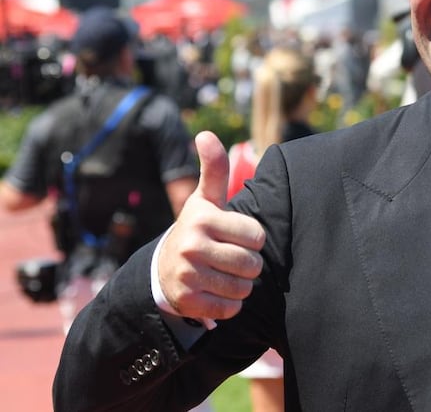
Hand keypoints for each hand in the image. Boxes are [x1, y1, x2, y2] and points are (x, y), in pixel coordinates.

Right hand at [158, 131, 265, 320]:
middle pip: (251, 265)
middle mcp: (192, 246)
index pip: (256, 236)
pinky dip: (230, 303)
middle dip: (248, 264)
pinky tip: (216, 291)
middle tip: (232, 258)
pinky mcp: (187, 302)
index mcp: (202, 219)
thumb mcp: (206, 199)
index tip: (237, 236)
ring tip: (224, 274)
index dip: (252, 238)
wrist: (163, 268)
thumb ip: (214, 169)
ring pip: (243, 288)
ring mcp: (187, 276)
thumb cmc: (197, 228)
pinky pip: (230, 308)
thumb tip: (207, 133)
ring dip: (240, 285)